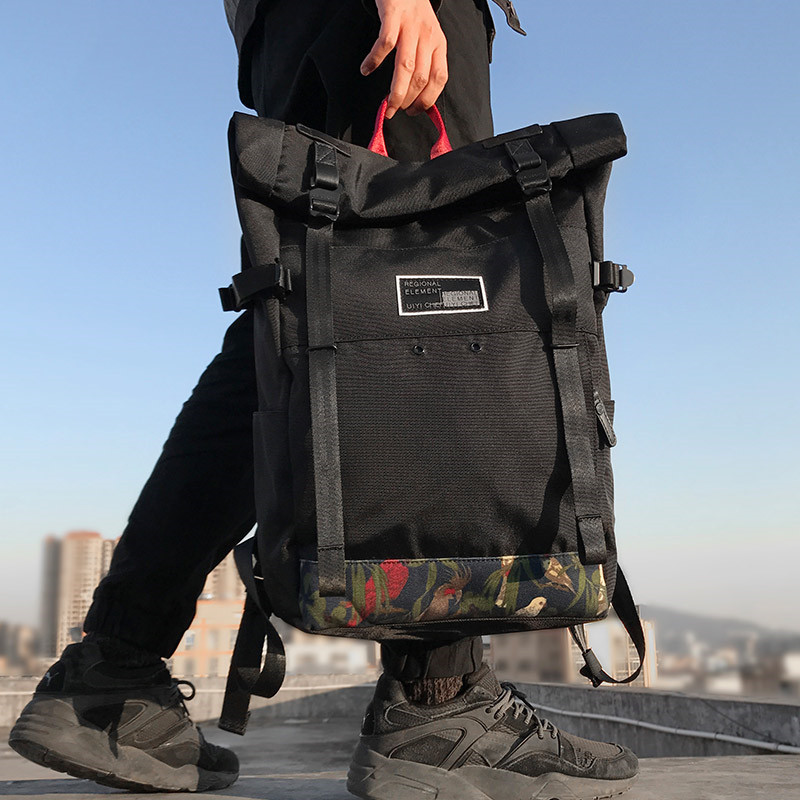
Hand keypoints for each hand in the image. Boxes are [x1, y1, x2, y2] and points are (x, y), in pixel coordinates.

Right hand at [361, 0, 447, 118]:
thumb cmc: (413, 12)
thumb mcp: (428, 36)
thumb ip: (426, 61)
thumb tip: (419, 96)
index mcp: (439, 44)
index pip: (439, 79)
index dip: (427, 100)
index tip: (414, 111)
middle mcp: (428, 36)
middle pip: (421, 78)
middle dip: (408, 100)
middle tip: (395, 110)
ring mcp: (410, 26)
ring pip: (406, 68)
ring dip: (396, 92)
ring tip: (387, 105)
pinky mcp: (393, 15)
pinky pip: (385, 44)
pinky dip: (374, 60)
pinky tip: (366, 69)